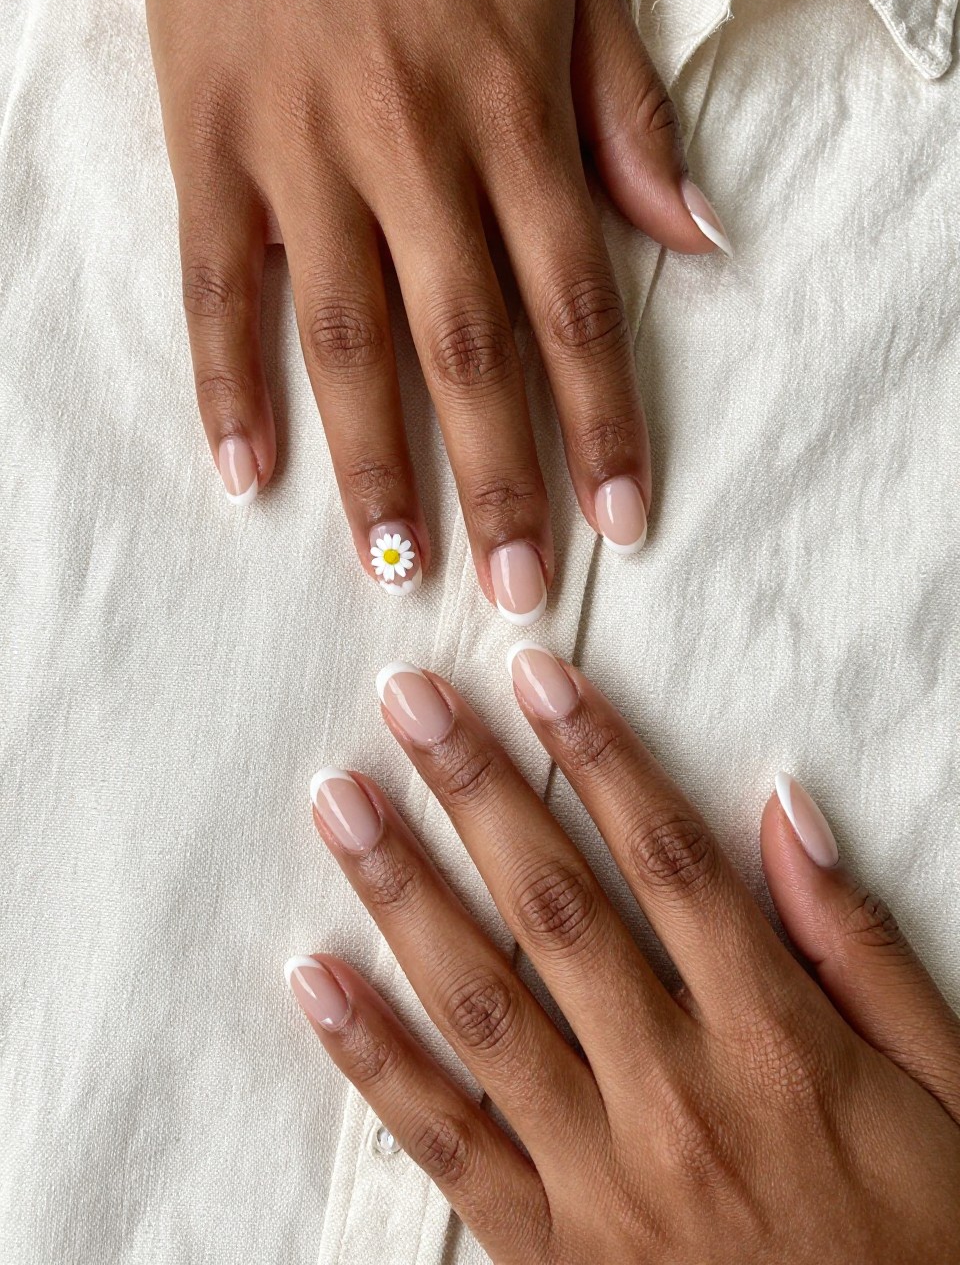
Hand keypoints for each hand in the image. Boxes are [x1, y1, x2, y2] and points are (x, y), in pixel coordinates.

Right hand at [145, 0, 729, 616]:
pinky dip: (225, 383)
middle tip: (516, 588)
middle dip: (501, 479)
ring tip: (399, 563)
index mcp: (511, 112)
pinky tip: (245, 475)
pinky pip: (215, 283)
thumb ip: (624, 113)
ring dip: (376, 465)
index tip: (622, 519)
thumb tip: (692, 237)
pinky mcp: (208, 139)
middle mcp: (412, 146)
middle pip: (468, 348)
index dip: (604, 424)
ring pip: (347, 338)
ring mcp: (301, 149)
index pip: (575, 304)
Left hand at [286, 650, 959, 1262]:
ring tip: (344, 805)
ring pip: (482, 1007)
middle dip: (474, 790)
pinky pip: (447, 1143)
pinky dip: (372, 1061)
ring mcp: (602, 1176)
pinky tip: (317, 982)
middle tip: (410, 700)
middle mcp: (677, 1094)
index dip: (598, 754)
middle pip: (555, 908)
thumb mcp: (940, 1082)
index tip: (536, 678)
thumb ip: (858, 947)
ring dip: (403, 893)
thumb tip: (782, 818)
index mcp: (776, 1040)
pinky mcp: (552, 1250)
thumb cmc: (920, 1235)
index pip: (668, 857)